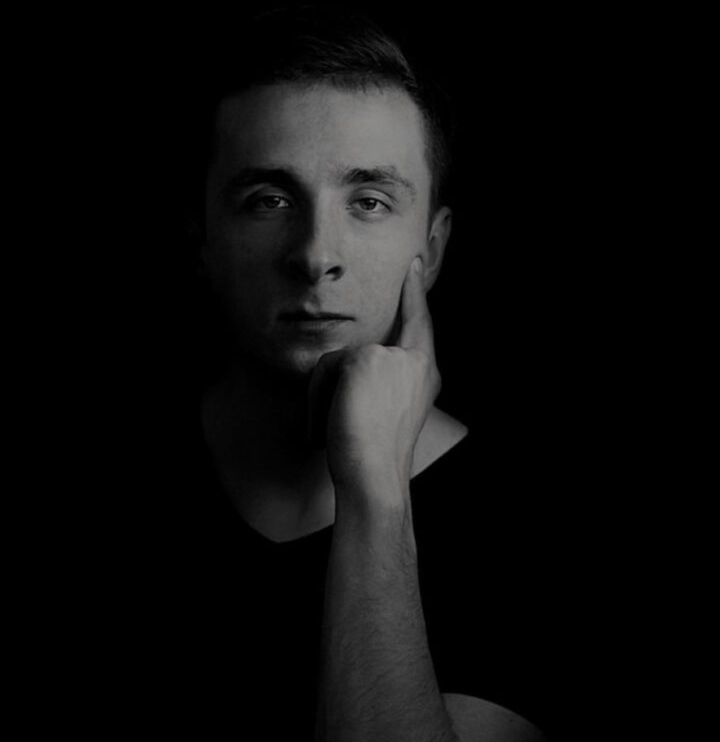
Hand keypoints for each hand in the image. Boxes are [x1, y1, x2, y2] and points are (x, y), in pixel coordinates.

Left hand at [308, 257, 441, 499]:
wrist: (374, 475)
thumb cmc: (376, 458)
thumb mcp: (388, 413)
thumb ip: (382, 381)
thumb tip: (347, 368)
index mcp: (425, 375)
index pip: (420, 324)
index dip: (415, 294)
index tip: (415, 265)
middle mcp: (414, 361)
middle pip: (366, 347)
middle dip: (360, 354)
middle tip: (395, 287)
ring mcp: (389, 357)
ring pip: (338, 363)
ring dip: (325, 398)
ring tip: (334, 432)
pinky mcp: (362, 359)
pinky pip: (324, 371)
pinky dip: (317, 400)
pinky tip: (326, 426)